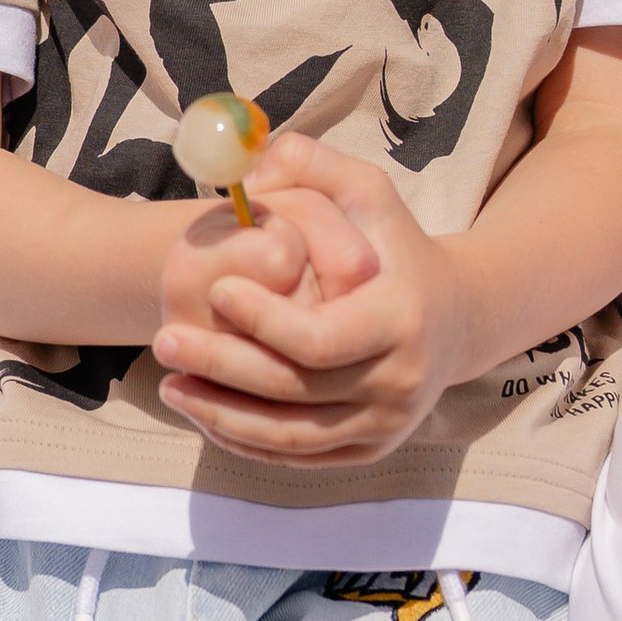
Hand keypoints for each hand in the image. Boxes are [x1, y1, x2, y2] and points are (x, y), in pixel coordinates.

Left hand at [151, 133, 480, 466]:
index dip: (260, 321)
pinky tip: (204, 410)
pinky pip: (298, 456)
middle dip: (221, 366)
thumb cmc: (395, 246)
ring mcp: (386, 424)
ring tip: (170, 383)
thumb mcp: (367, 191)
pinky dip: (246, 440)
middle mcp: (399, 381)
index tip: (215, 291)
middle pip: (294, 390)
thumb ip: (309, 164)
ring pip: (289, 436)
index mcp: (401, 319)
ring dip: (221, 414)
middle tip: (164, 340)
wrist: (457, 318)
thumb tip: (246, 175)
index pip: (319, 340)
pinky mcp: (370, 449)